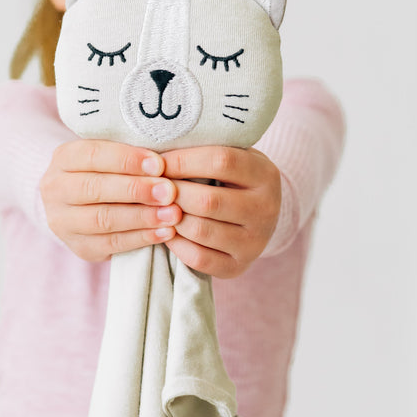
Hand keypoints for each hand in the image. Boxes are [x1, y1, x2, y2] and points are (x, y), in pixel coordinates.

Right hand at [39, 139, 182, 260]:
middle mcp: (55, 189)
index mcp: (63, 158)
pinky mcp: (78, 247)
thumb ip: (130, 157)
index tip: (159, 164)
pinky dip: (141, 238)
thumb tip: (165, 160)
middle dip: (136, 190)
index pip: (92, 155)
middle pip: (95, 188)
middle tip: (169, 192)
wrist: (79, 205)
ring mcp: (62, 221)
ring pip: (102, 219)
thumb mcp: (110, 157)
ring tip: (172, 214)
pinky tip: (164, 232)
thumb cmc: (107, 173)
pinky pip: (110, 244)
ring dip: (142, 217)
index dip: (126, 160)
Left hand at [160, 145, 281, 278]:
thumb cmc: (231, 180)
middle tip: (151, 189)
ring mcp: (254, 242)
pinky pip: (198, 258)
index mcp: (265, 175)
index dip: (183, 161)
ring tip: (156, 208)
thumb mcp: (231, 157)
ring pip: (200, 230)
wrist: (256, 217)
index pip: (221, 161)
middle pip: (208, 200)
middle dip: (172, 194)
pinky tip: (166, 231)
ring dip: (170, 219)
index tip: (158, 162)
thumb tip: (155, 151)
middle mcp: (266, 209)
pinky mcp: (239, 266)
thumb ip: (203, 150)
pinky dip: (176, 244)